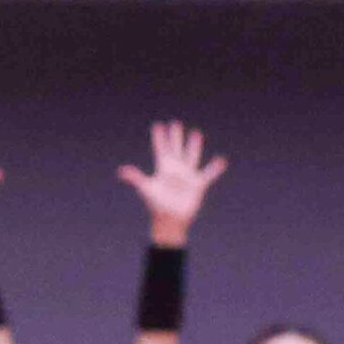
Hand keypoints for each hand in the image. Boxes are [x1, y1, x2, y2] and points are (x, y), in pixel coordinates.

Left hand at [118, 120, 225, 243]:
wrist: (169, 220)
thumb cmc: (156, 205)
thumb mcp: (146, 188)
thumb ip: (136, 177)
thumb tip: (121, 170)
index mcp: (163, 168)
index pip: (161, 149)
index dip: (159, 138)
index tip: (158, 126)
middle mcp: (175, 169)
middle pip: (176, 148)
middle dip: (176, 136)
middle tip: (175, 123)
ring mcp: (187, 176)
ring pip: (192, 156)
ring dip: (194, 146)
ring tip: (196, 133)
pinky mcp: (198, 184)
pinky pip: (209, 173)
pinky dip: (215, 168)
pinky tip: (222, 160)